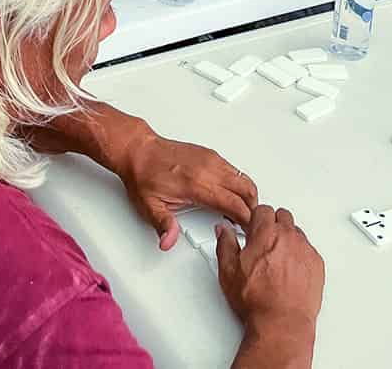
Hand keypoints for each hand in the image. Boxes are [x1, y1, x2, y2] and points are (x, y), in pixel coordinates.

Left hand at [117, 132, 257, 249]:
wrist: (138, 151)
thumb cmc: (144, 175)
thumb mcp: (150, 206)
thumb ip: (164, 226)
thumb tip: (168, 242)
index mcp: (196, 185)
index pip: (234, 203)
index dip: (245, 219)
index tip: (247, 229)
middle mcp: (207, 169)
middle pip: (246, 188)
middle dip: (253, 207)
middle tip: (249, 221)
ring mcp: (209, 159)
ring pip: (242, 176)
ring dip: (247, 194)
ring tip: (241, 209)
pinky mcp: (208, 153)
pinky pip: (233, 168)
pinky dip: (239, 181)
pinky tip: (230, 192)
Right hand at [217, 205, 323, 331]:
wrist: (281, 322)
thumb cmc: (257, 300)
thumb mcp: (229, 271)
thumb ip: (225, 244)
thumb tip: (223, 231)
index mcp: (266, 233)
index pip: (263, 210)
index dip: (256, 219)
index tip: (252, 228)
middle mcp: (288, 237)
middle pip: (283, 217)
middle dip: (273, 225)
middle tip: (264, 242)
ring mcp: (305, 250)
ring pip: (297, 233)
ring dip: (287, 239)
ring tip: (277, 259)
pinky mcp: (317, 264)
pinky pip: (308, 250)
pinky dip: (300, 255)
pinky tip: (290, 270)